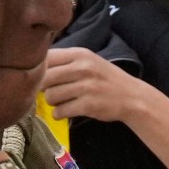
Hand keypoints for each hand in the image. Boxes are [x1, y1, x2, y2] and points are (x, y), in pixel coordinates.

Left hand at [42, 47, 158, 126]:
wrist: (133, 97)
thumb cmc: (106, 79)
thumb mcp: (89, 61)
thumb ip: (65, 61)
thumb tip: (35, 69)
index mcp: (80, 54)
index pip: (47, 58)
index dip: (40, 69)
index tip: (46, 77)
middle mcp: (82, 68)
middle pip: (45, 79)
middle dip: (45, 88)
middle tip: (53, 91)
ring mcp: (86, 87)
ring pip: (50, 96)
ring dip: (53, 102)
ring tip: (64, 101)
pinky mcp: (88, 106)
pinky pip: (59, 111)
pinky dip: (59, 114)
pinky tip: (67, 111)